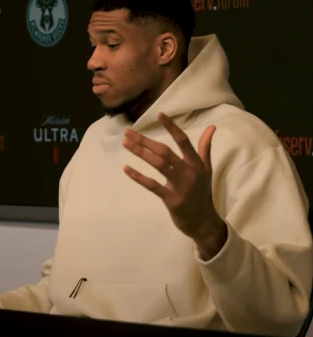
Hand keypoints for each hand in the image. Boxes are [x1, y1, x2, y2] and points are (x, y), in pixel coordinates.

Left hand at [122, 112, 225, 252]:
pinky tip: (126, 168)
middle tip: (127, 132)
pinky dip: (138, 177)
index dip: (171, 127)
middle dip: (144, 140)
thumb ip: (205, 148)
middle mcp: (189, 172)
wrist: (203, 222)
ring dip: (140, 153)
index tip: (159, 114)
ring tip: (125, 144)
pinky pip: (152, 185)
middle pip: (164, 151)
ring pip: (158, 164)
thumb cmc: (202, 193)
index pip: (183, 140)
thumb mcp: (207, 169)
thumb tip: (212, 127)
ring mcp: (180, 186)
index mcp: (196, 163)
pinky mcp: (171, 199)